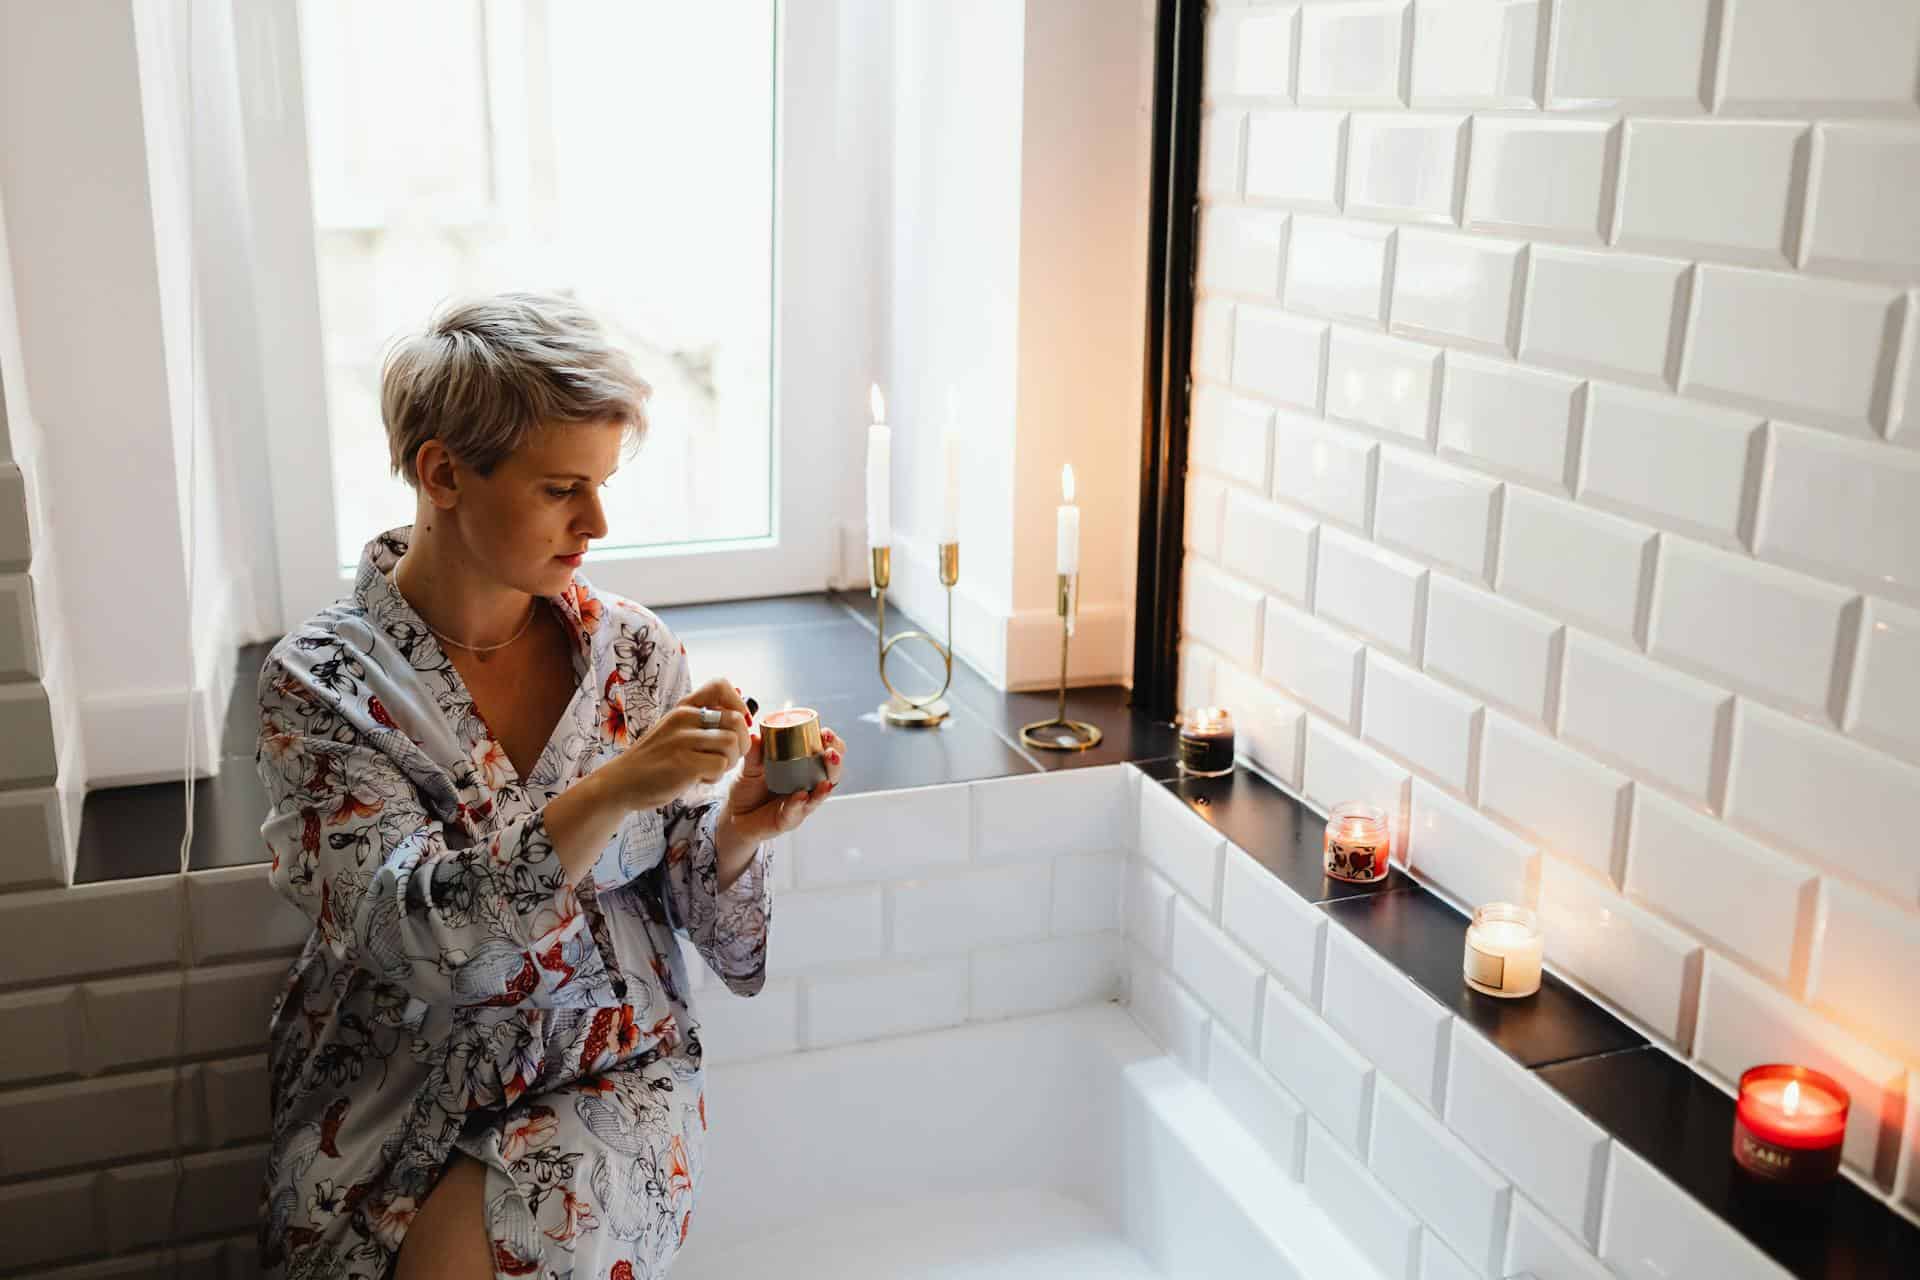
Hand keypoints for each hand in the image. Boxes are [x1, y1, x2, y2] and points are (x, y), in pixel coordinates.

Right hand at [606, 678, 751, 810]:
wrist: (621, 782)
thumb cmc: (655, 758)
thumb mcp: (675, 729)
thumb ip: (703, 721)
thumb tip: (743, 715)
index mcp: (684, 707)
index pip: (721, 685)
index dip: (739, 705)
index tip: (735, 726)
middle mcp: (683, 718)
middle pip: (736, 720)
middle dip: (741, 743)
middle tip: (725, 757)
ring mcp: (682, 740)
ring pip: (732, 744)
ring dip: (729, 762)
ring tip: (710, 769)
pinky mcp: (683, 763)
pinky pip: (720, 766)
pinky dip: (715, 777)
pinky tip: (699, 778)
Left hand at [720, 723, 844, 844]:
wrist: (732, 815)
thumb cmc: (747, 788)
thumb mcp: (750, 766)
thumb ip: (754, 753)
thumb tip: (756, 736)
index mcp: (803, 766)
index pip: (825, 751)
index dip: (831, 742)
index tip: (825, 733)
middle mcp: (807, 784)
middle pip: (832, 773)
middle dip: (836, 762)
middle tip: (831, 753)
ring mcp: (801, 803)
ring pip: (821, 794)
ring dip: (826, 786)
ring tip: (826, 780)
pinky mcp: (789, 819)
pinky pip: (797, 811)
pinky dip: (800, 803)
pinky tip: (801, 796)